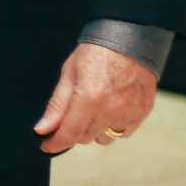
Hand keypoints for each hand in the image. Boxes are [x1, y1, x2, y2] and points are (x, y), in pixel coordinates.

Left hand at [34, 42, 158, 153]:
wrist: (130, 39)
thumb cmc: (96, 52)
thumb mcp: (69, 73)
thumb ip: (57, 105)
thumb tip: (43, 129)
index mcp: (89, 98)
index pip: (69, 134)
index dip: (55, 143)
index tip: (47, 146)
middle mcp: (111, 109)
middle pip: (85, 137)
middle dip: (74, 130)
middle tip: (73, 113)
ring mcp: (129, 112)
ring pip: (104, 138)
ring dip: (95, 130)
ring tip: (95, 108)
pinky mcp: (142, 112)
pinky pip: (123, 132)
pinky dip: (114, 126)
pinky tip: (111, 108)